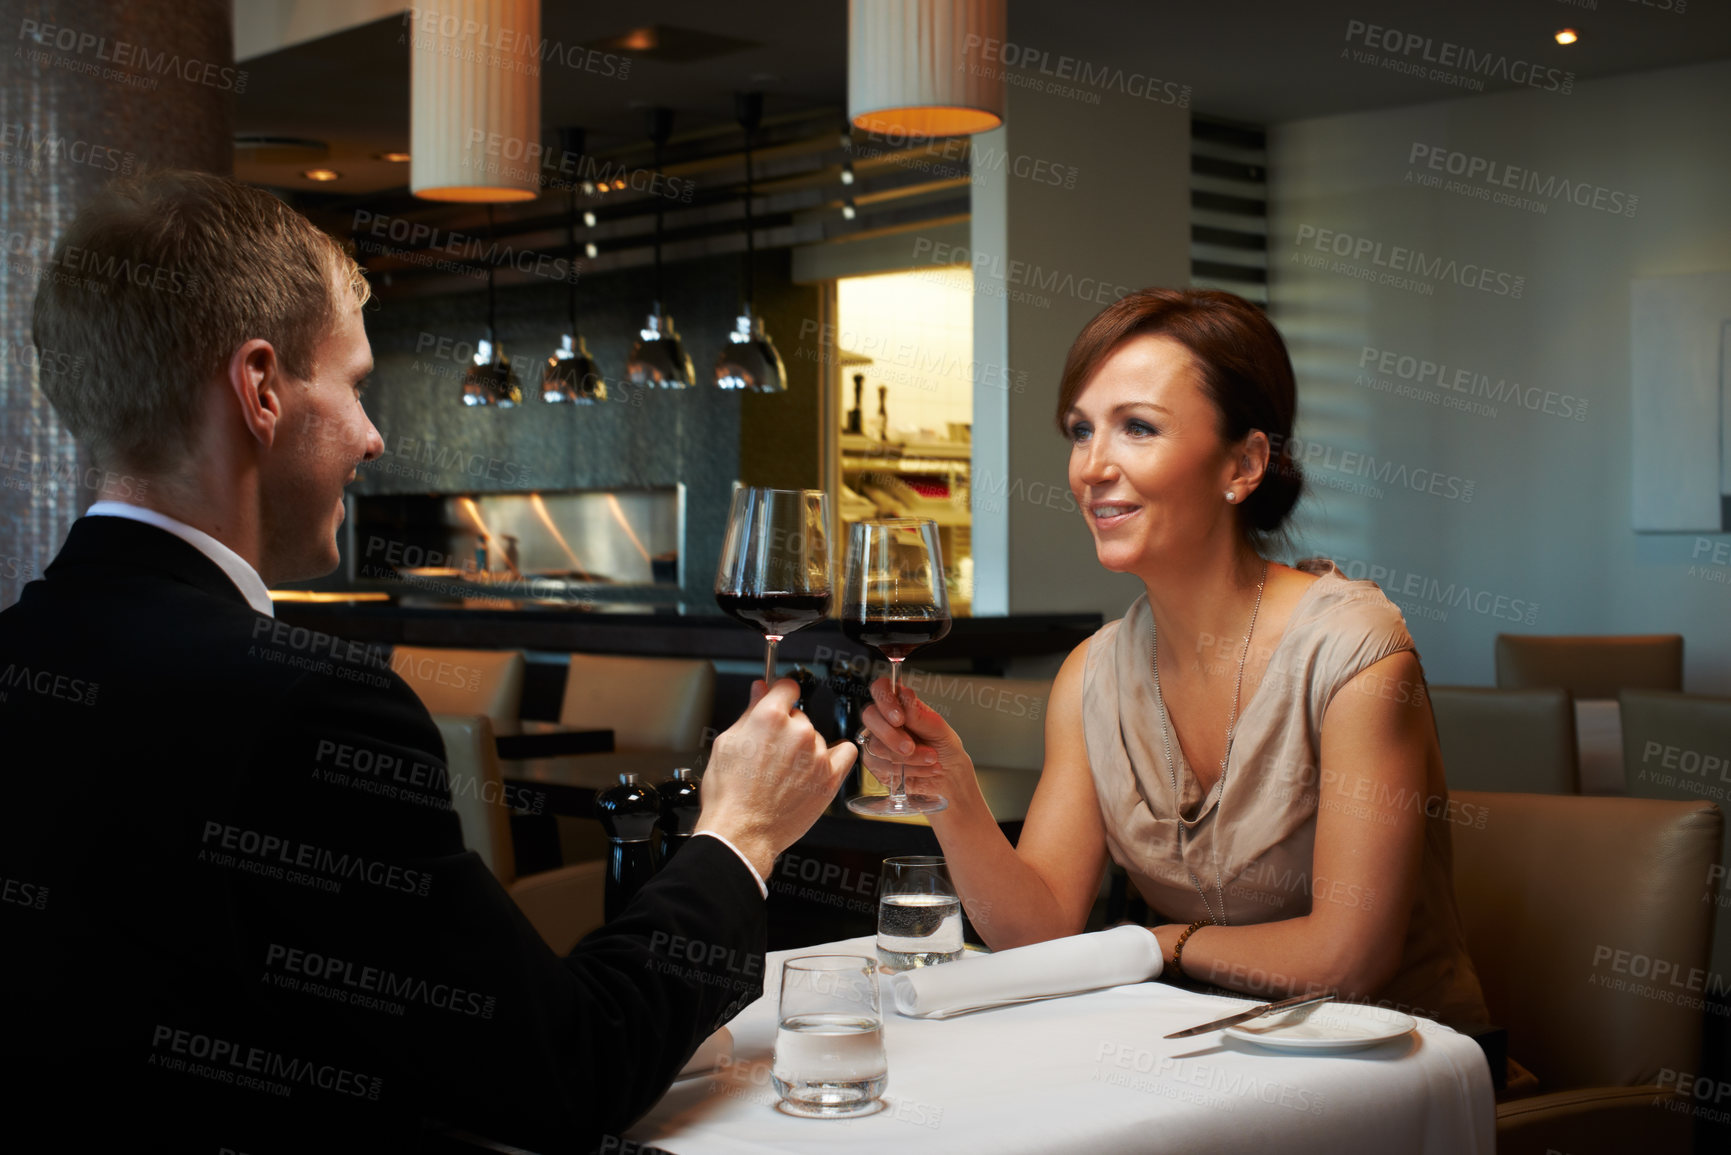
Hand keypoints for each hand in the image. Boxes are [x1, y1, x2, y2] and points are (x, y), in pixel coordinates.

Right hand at [694, 678, 856, 877]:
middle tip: (770, 754)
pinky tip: (819, 765)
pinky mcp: (831, 777)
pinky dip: (836, 755)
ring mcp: (818, 754)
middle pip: (799, 716)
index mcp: (770, 717)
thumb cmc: (729, 794)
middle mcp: (798, 731)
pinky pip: (845, 753)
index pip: (786, 687)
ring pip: (815, 738)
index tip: (780, 701)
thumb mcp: (727, 744)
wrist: (742, 831)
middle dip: (786, 730)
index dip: (780, 694)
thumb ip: (749, 712)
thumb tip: (760, 690)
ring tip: (783, 774)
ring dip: (804, 749)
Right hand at [857, 677, 981, 808]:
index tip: (900, 717)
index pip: (880, 688)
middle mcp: (885, 720)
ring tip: (930, 758)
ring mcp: (876, 741)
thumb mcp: (940, 730)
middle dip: (892, 735)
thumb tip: (905, 695)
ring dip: (908, 757)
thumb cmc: (945, 748)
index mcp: (900, 704)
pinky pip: (881, 766)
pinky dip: (907, 769)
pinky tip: (923, 769)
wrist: (949, 777)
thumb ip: (920, 715)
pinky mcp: (875, 764)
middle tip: (911, 747)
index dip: (885, 699)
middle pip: (870, 716)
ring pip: (876, 746)